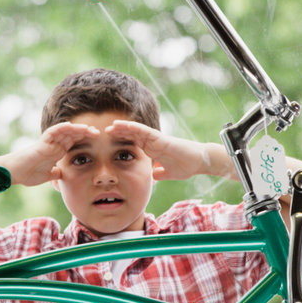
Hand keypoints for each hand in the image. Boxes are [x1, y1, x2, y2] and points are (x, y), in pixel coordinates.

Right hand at [0, 121, 98, 186]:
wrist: (15, 173)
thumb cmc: (28, 173)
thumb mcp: (48, 176)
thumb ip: (56, 173)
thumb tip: (62, 174)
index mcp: (57, 151)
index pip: (74, 142)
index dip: (85, 140)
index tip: (98, 141)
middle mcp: (54, 144)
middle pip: (72, 135)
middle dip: (85, 133)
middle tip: (98, 133)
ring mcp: (48, 142)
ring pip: (65, 131)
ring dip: (77, 129)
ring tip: (88, 129)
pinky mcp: (42, 142)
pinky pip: (52, 132)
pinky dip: (61, 128)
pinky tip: (70, 126)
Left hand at [105, 120, 220, 180]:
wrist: (198, 162)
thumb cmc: (185, 166)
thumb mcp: (166, 173)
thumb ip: (159, 173)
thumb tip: (152, 178)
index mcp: (151, 149)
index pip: (132, 144)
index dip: (120, 142)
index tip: (107, 144)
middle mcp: (151, 142)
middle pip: (131, 135)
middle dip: (117, 134)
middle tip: (102, 133)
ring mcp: (154, 138)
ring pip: (135, 130)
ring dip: (121, 128)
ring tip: (109, 126)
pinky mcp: (159, 137)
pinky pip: (143, 131)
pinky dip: (132, 127)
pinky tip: (121, 125)